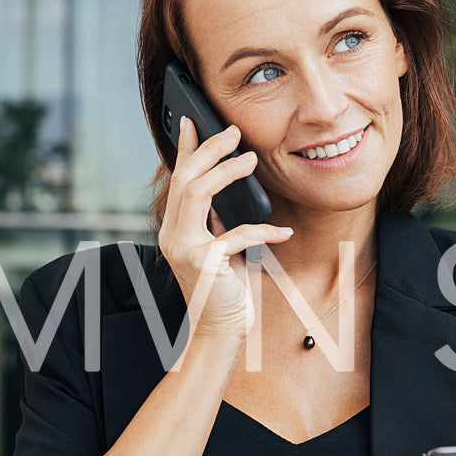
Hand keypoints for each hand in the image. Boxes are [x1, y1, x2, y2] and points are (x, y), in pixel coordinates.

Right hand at [155, 118, 291, 339]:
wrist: (219, 334)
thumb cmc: (224, 293)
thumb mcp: (221, 252)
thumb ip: (216, 225)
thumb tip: (226, 196)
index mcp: (175, 230)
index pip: (178, 180)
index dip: (184, 149)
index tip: (191, 121)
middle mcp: (173, 236)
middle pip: (185, 179)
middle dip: (208, 150)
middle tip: (232, 132)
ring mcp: (183, 248)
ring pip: (197, 193)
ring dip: (225, 172)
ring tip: (250, 160)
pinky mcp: (203, 263)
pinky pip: (235, 235)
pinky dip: (263, 232)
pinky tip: (283, 233)